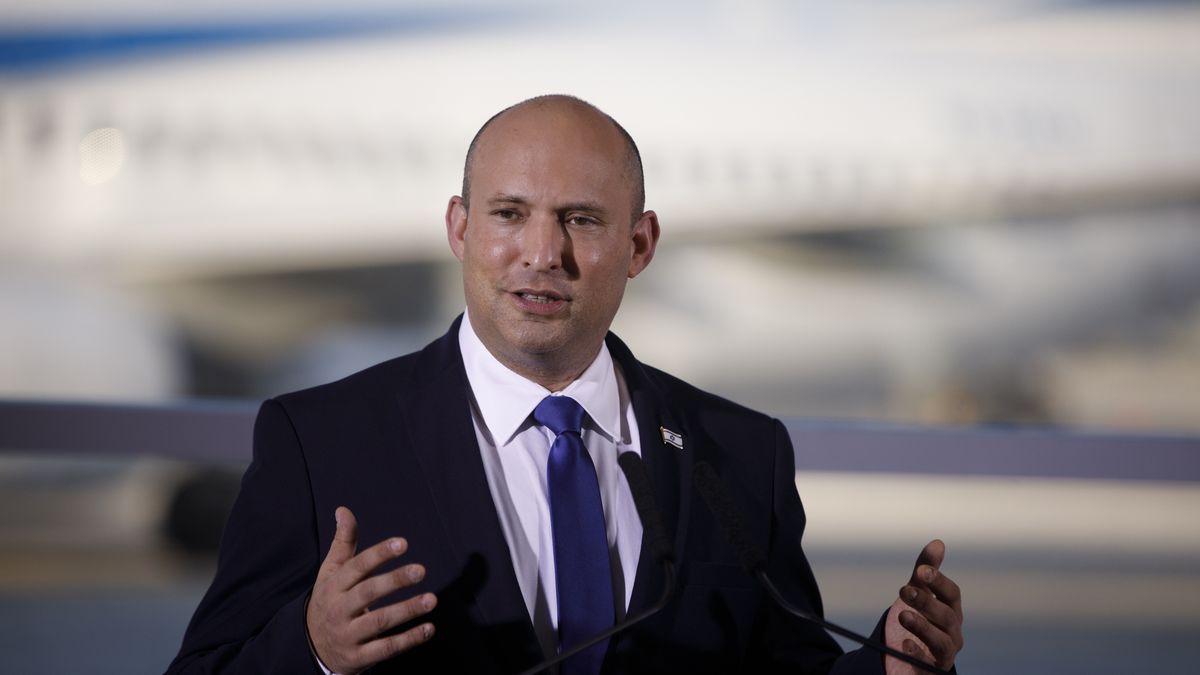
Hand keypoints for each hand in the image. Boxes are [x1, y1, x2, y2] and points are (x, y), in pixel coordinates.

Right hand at [306, 506, 437, 674]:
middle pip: (367, 593)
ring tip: (432, 600)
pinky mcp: (358, 657)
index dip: (379, 554)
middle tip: (421, 570)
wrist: (311, 646)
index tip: (403, 543)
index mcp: (333, 585)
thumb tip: (344, 510)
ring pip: (378, 622)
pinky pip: (385, 649)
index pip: (357, 567)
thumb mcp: (331, 572)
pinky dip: (408, 640)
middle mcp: (339, 609)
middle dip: (394, 581)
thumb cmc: (329, 600)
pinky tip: (429, 628)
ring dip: (406, 611)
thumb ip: (343, 542)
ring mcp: (348, 635)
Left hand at [885, 539, 963, 673]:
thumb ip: (927, 571)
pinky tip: (904, 644)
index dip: (939, 581)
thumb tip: (938, 543)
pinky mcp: (930, 669)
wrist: (912, 656)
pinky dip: (917, 654)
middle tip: (904, 590)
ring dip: (923, 628)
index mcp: (951, 611)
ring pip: (941, 642)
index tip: (921, 570)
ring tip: (903, 615)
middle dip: (927, 602)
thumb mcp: (920, 593)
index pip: (952, 594)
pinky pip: (927, 665)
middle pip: (946, 616)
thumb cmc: (922, 620)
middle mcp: (952, 632)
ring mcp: (944, 653)